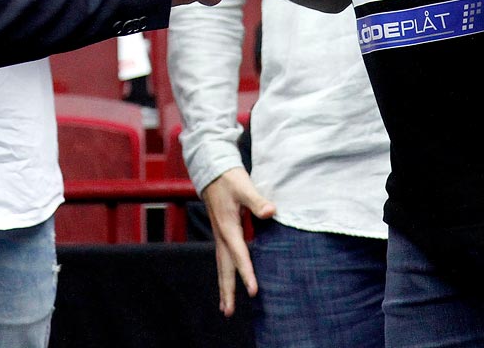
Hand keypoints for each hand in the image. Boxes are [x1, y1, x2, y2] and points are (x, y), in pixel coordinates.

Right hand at [201, 167, 276, 315]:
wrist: (212, 170)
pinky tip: (228, 282)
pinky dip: (225, 274)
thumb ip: (257, 200)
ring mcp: (220, 235)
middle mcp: (222, 235)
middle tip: (228, 312)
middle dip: (227, 290)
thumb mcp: (244, 186)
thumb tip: (271, 211)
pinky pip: (223, 259)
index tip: (254, 291)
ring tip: (226, 308)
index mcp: (228, 226)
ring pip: (221, 266)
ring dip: (224, 286)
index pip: (239, 254)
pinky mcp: (222, 233)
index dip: (247, 273)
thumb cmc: (229, 178)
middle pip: (224, 268)